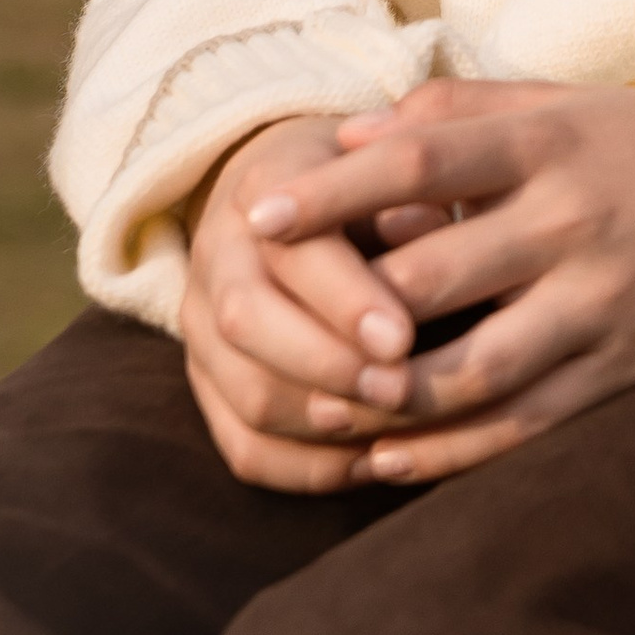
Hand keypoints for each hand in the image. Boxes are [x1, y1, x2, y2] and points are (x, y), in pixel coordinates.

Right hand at [182, 114, 421, 491]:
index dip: (345, 301)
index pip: (292, 252)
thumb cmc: (374, 178)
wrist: (305, 194)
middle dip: (329, 366)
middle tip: (401, 391)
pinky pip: (244, 446)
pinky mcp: (211, 384)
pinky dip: (307, 467)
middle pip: (248, 325)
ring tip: (392, 433)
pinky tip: (372, 462)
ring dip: (322, 424)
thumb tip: (431, 231)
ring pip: (244, 394)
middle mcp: (219, 255)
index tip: (403, 338)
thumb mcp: (396, 167)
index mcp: (265, 188)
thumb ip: (412, 198)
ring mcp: (204, 326)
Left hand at [242, 79, 634, 482]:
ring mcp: (602, 302)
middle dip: (343, 315)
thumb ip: (456, 114)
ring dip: (386, 400)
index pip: (421, 164)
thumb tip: (342, 138)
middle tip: (265, 337)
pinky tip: (388, 458)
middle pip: (433, 278)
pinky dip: (451, 451)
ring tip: (317, 412)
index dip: (334, 192)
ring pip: (473, 370)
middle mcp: (573, 221)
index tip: (256, 216)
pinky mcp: (625, 368)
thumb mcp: (562, 102)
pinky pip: (525, 425)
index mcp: (552, 143)